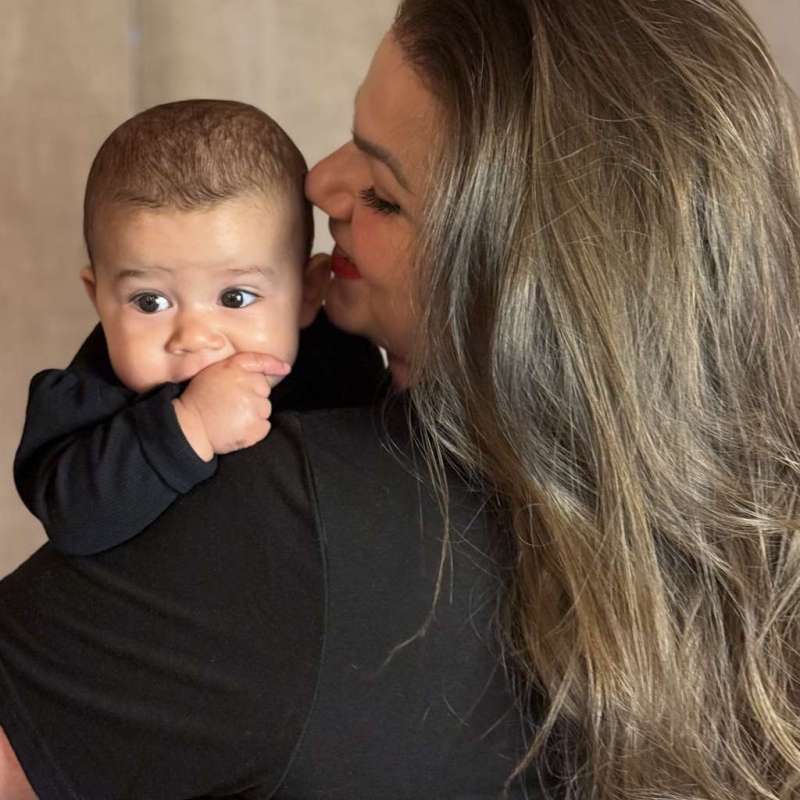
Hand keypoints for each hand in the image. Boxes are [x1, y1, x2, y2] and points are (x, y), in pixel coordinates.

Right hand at [172, 352, 289, 460]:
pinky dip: (254, 429)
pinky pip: (264, 426)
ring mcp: (253, 406)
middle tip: (231, 404)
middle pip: (263, 389)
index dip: (273, 364)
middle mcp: (247, 384)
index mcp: (234, 368)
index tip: (285, 368)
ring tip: (231, 417)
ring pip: (264, 409)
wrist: (189, 427)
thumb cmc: (199, 400)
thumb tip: (264, 369)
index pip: (259, 361)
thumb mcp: (213, 374)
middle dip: (253, 395)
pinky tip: (237, 427)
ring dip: (253, 413)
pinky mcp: (256, 426)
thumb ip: (236, 369)